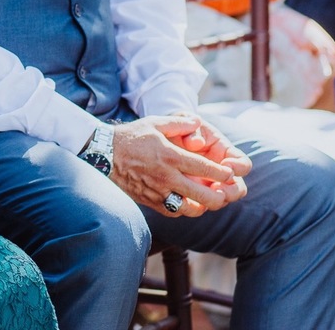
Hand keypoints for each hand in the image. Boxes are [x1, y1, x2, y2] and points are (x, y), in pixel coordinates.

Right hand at [109, 115, 246, 216]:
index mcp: (170, 156)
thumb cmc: (131, 137)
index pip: (205, 168)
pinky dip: (184, 209)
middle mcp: (166, 177)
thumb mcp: (155, 123)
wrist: (104, 154)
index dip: (222, 173)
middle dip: (220, 195)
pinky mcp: (150, 201)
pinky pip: (173, 211)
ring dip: (203, 206)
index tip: (230, 174)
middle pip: (203, 195)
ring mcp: (158, 192)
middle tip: (225, 192)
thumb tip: (197, 122)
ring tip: (208, 200)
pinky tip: (188, 203)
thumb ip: (179, 124)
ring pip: (189, 208)